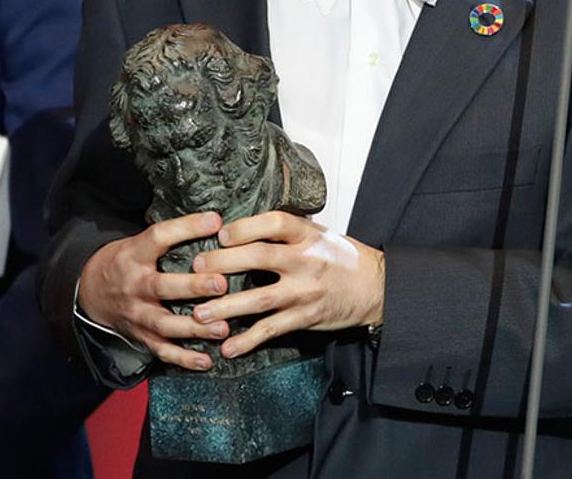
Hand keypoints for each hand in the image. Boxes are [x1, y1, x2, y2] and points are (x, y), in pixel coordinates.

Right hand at [77, 212, 231, 370]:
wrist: (90, 291)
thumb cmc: (126, 262)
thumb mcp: (140, 242)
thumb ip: (173, 235)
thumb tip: (218, 219)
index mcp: (134, 255)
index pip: (159, 237)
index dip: (186, 228)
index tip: (215, 221)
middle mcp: (134, 285)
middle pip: (162, 287)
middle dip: (193, 287)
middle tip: (221, 284)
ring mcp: (136, 314)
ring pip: (164, 324)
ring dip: (195, 328)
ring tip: (222, 328)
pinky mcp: (140, 336)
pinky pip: (162, 350)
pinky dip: (184, 359)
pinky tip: (206, 361)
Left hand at [190, 211, 384, 358]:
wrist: (375, 286)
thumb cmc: (340, 257)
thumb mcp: (318, 234)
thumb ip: (285, 233)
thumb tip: (240, 228)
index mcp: (307, 235)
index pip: (274, 224)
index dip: (245, 228)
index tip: (221, 234)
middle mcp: (305, 261)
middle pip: (258, 258)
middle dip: (222, 263)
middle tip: (196, 268)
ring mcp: (304, 291)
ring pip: (258, 299)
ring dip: (225, 307)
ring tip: (199, 314)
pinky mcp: (305, 317)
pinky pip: (272, 330)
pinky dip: (248, 340)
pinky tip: (228, 347)